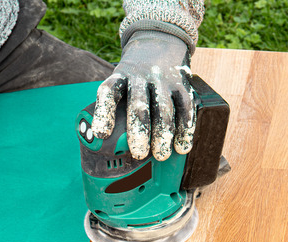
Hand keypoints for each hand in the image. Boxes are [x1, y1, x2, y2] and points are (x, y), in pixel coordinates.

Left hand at [91, 30, 195, 160]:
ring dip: (163, 134)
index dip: (104, 113)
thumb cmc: (134, 76)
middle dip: (139, 131)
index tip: (102, 134)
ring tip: (161, 155)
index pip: (108, 92)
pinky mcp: (181, 83)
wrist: (159, 40)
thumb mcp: (120, 81)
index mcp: (120, 76)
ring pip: (163, 109)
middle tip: (138, 153)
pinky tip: (182, 146)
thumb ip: (116, 107)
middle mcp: (141, 77)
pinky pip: (185, 107)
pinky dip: (185, 128)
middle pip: (139, 105)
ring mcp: (163, 80)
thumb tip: (106, 144)